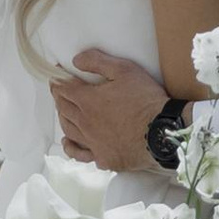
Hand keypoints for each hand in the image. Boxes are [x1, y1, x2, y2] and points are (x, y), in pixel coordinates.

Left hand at [50, 50, 168, 172]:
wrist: (162, 132)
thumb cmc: (145, 98)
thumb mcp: (124, 70)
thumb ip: (97, 62)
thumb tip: (75, 60)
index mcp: (87, 100)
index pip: (63, 89)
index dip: (57, 81)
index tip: (55, 76)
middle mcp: (84, 123)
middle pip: (63, 109)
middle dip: (59, 98)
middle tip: (59, 91)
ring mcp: (92, 143)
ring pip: (68, 130)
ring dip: (63, 118)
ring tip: (63, 112)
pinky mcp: (103, 158)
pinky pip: (80, 154)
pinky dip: (71, 147)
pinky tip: (68, 142)